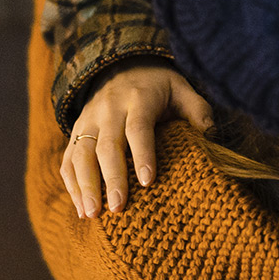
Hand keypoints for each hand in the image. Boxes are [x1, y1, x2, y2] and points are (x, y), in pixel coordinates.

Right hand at [61, 63, 213, 217]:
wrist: (121, 65)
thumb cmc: (158, 86)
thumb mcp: (181, 89)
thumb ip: (197, 110)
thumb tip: (210, 135)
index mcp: (138, 100)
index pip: (138, 128)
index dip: (143, 154)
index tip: (148, 181)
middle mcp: (108, 110)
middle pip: (107, 146)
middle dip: (111, 178)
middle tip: (118, 208)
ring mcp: (88, 122)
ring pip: (81, 155)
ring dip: (86, 186)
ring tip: (93, 214)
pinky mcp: (76, 132)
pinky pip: (68, 160)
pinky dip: (72, 185)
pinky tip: (82, 209)